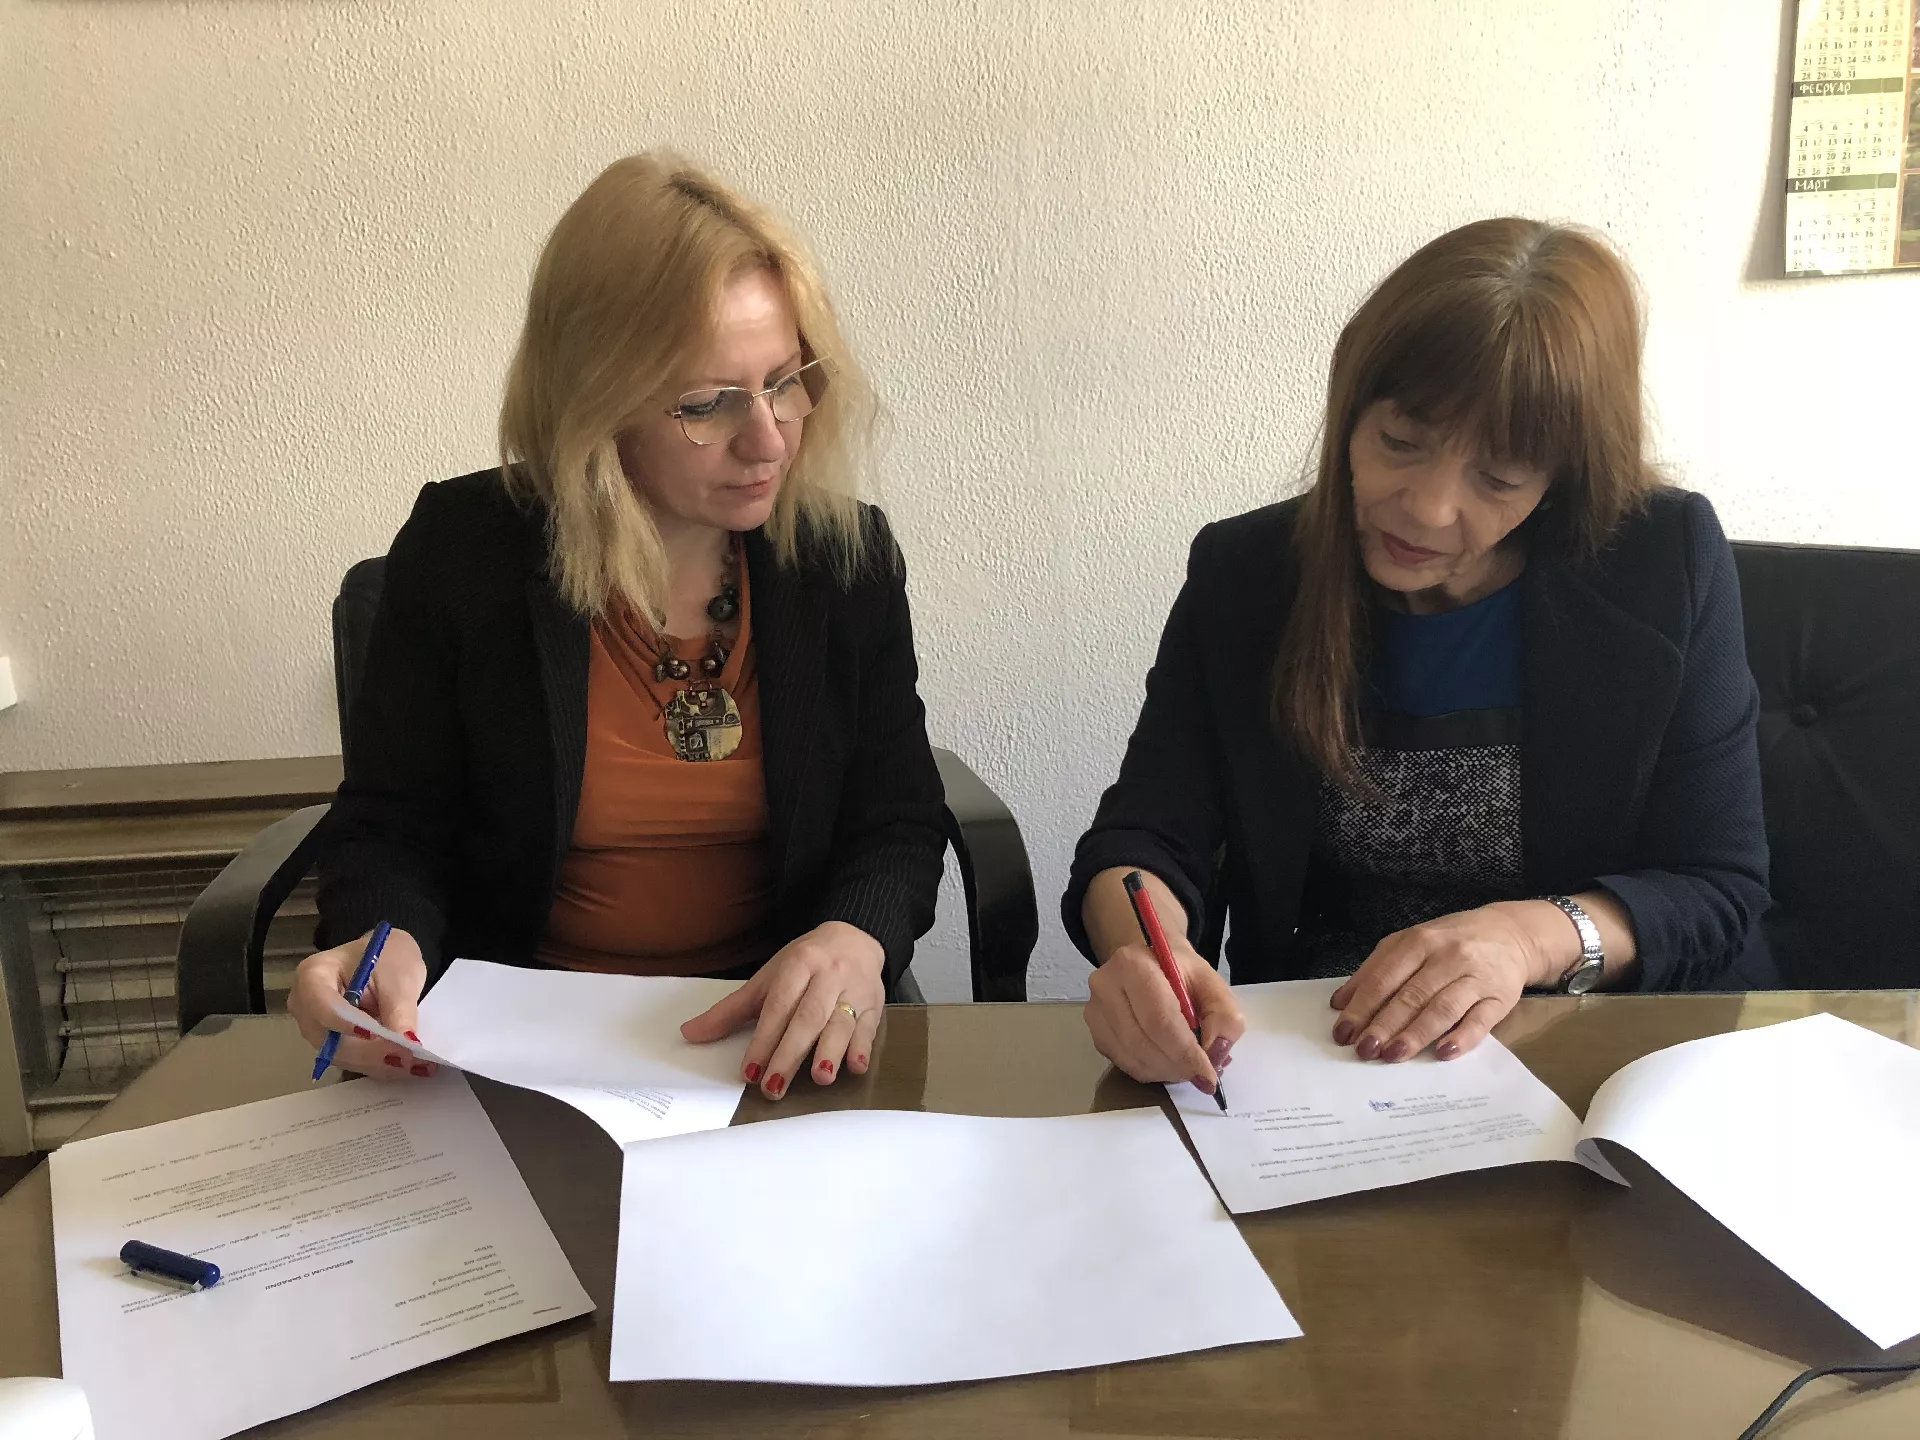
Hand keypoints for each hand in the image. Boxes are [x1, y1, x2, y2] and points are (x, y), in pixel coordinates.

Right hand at [288, 928, 437, 1079]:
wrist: (386, 962)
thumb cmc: (387, 957)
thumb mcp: (400, 975)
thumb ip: (400, 1009)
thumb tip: (406, 1043)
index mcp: (313, 975)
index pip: (323, 1006)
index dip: (350, 1025)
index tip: (381, 1035)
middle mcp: (305, 1006)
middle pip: (331, 1039)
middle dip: (371, 1052)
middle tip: (409, 1059)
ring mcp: (315, 1028)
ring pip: (343, 1056)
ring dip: (379, 1064)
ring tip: (415, 1065)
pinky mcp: (331, 1045)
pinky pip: (353, 1061)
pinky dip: (380, 1065)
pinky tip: (407, 1066)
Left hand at [679, 921, 886, 1100]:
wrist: (854, 937)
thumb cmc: (806, 963)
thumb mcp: (768, 979)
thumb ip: (731, 1010)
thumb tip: (691, 1033)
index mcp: (798, 965)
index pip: (778, 1006)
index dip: (764, 1040)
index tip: (750, 1072)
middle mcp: (828, 975)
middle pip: (808, 1017)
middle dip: (791, 1053)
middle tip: (774, 1085)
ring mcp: (855, 989)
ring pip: (842, 1022)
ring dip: (831, 1051)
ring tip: (820, 1077)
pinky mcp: (876, 1004)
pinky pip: (870, 1027)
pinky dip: (862, 1048)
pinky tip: (855, 1066)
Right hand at [1084, 939, 1242, 1091]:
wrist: (1148, 961)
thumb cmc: (1181, 972)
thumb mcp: (1213, 984)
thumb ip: (1224, 1017)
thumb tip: (1214, 1053)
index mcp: (1134, 965)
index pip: (1159, 1020)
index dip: (1185, 1053)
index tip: (1207, 1076)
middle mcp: (1106, 985)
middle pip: (1142, 1043)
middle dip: (1176, 1067)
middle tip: (1200, 1075)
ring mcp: (1095, 1010)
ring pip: (1132, 1059)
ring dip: (1165, 1072)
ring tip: (1186, 1067)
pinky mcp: (1095, 1031)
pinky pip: (1123, 1064)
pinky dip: (1150, 1071)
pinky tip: (1166, 1061)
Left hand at [1330, 903, 1559, 1062]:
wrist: (1510, 934)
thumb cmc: (1450, 943)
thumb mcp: (1410, 944)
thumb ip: (1376, 969)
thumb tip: (1340, 1002)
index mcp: (1418, 941)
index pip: (1384, 977)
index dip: (1362, 1006)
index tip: (1343, 1032)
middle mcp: (1447, 957)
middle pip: (1411, 995)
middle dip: (1383, 1025)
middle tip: (1365, 1049)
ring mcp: (1475, 977)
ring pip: (1442, 1008)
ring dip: (1415, 1034)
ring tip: (1393, 1055)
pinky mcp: (1500, 998)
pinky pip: (1479, 1021)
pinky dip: (1461, 1038)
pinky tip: (1442, 1053)